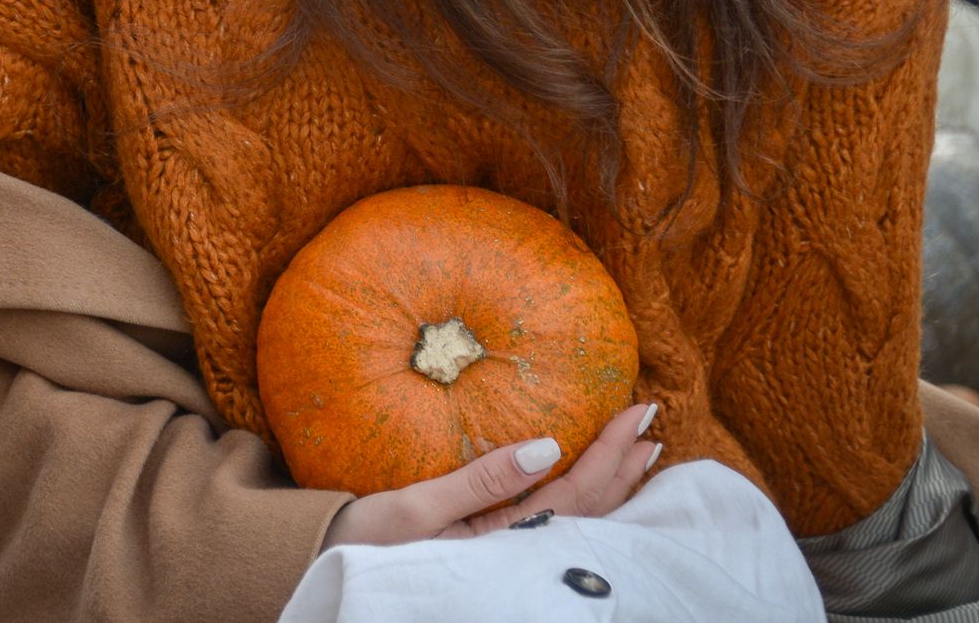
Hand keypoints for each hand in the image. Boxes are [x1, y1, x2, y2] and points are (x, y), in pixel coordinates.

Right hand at [318, 401, 661, 550]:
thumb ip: (486, 480)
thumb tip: (550, 446)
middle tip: (650, 422)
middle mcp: (515, 551)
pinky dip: (582, 496)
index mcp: (505, 543)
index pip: (575, 494)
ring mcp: (507, 552)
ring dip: (610, 483)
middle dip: (622, 466)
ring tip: (639, 452)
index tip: (636, 414)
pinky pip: (554, 520)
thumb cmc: (368, 537)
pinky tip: (589, 479)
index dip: (609, 454)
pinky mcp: (493, 547)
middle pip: (587, 508)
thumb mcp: (420, 506)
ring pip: (577, 517)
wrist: (328, 564)